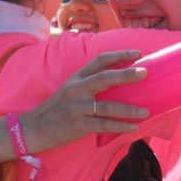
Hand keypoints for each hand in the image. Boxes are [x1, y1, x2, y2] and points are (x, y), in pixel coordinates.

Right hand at [21, 50, 148, 152]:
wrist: (34, 127)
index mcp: (77, 78)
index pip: (99, 61)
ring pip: (107, 106)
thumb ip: (88, 85)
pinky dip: (120, 126)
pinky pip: (104, 125)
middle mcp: (77, 89)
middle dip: (126, 74)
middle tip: (145, 73)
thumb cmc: (56, 109)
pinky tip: (133, 127)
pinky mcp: (78, 124)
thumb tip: (118, 85)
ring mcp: (77, 107)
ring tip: (145, 111)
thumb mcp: (69, 90)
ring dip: (129, 109)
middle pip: (104, 77)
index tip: (137, 53)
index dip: (119, 55)